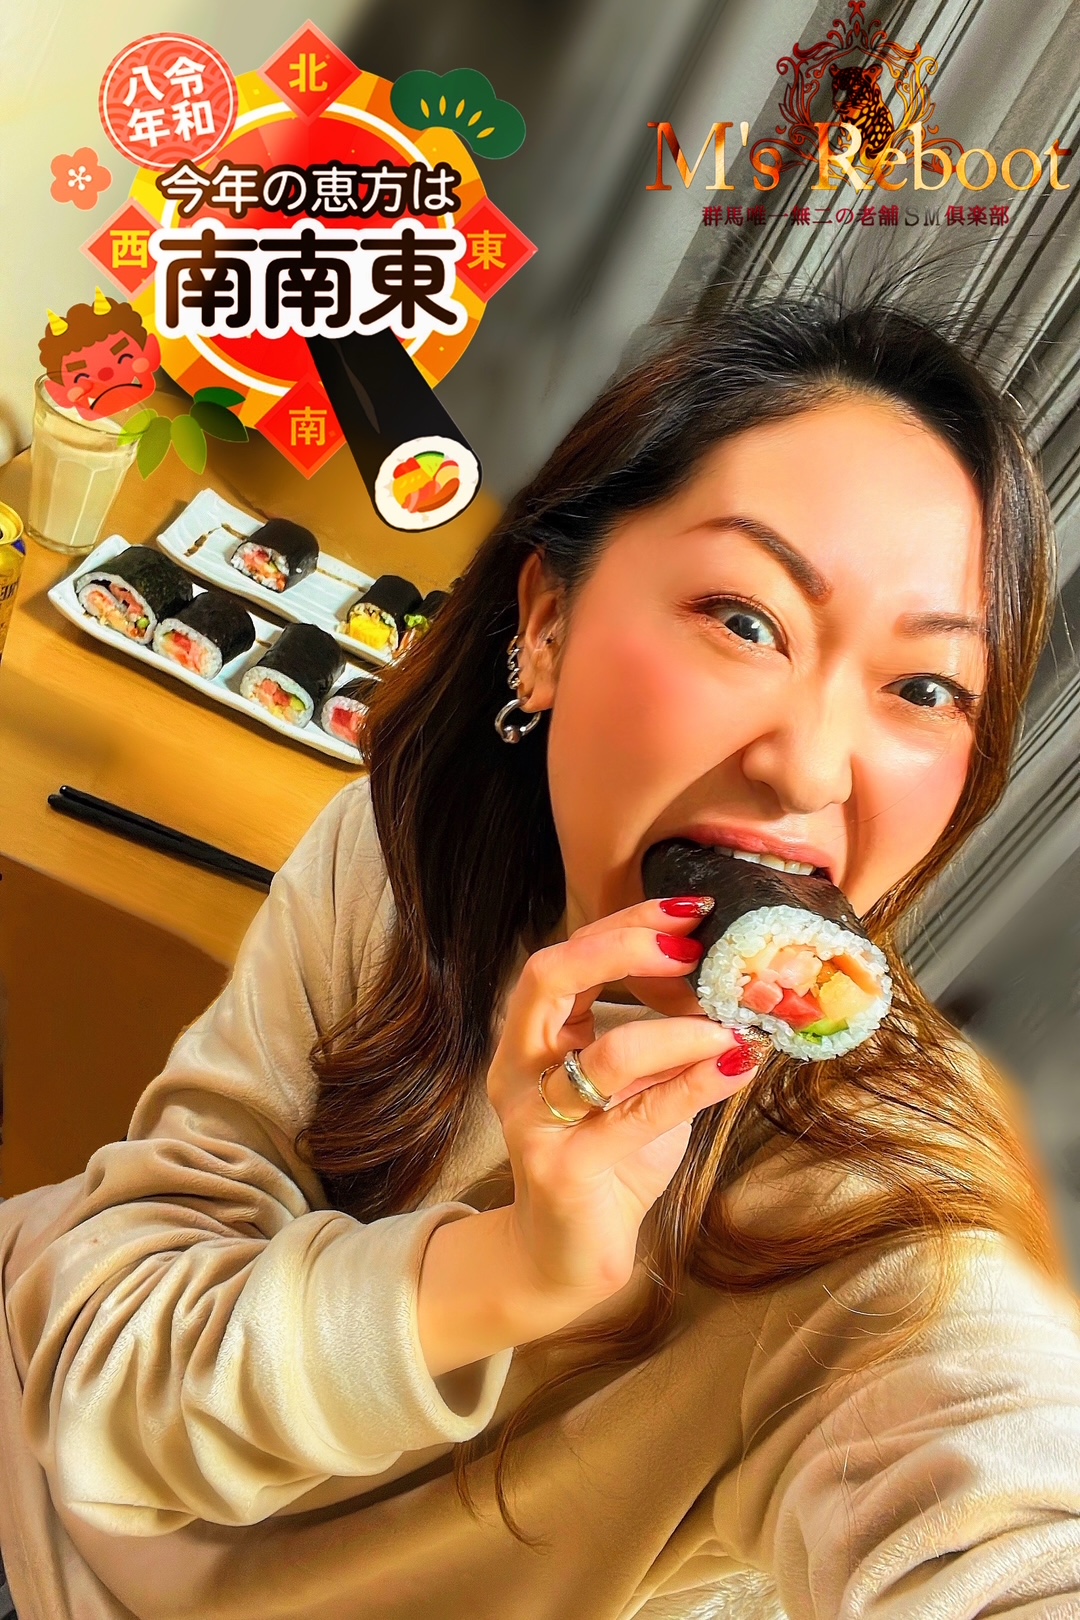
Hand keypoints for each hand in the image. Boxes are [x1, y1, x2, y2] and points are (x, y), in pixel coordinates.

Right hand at [486, 899, 762, 1306]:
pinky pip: (637, 1118)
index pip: (567, 955)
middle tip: (692, 948)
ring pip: (606, 1056)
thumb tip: (733, 983)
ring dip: (680, 1033)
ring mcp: (534, 1120)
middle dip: (623, 947)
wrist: (570, 1256)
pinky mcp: (563, 1169)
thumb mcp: (636, 1084)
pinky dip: (695, 1086)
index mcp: (532, 1036)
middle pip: (549, 976)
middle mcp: (518, 1068)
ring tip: (733, 1026)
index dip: (625, 924)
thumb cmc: (609, 1160)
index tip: (691, 911)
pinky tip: (737, 1068)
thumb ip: (665, 1036)